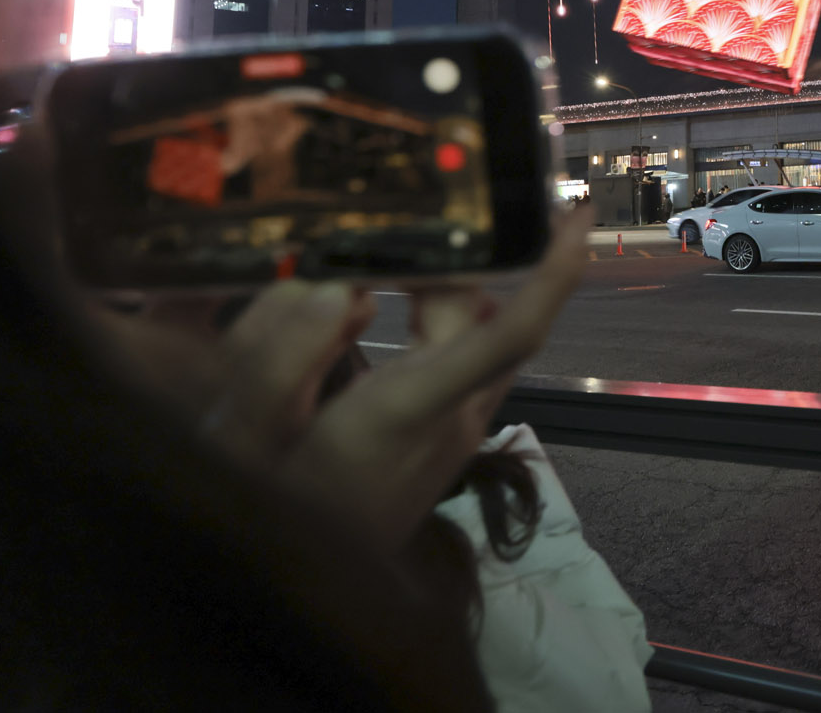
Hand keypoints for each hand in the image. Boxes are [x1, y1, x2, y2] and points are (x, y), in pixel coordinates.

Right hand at [201, 208, 588, 550]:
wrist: (301, 604)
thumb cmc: (264, 516)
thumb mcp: (242, 441)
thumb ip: (283, 360)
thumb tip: (347, 293)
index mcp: (409, 410)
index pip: (508, 336)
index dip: (552, 276)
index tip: (578, 219)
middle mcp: (453, 416)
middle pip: (475, 310)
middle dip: (442, 257)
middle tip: (384, 215)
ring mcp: (457, 429)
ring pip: (472, 331)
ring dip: (439, 287)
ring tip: (382, 251)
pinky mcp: (448, 435)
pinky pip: (463, 355)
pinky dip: (438, 317)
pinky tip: (391, 298)